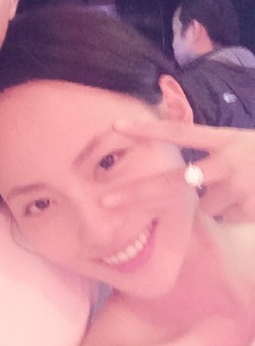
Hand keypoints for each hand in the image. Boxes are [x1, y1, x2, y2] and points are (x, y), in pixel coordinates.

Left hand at [101, 118, 254, 223]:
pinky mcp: (250, 209)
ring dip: (215, 204)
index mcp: (227, 138)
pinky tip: (253, 202)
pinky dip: (236, 214)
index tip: (117, 127)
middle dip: (137, 193)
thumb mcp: (241, 143)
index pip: (182, 131)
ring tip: (242, 190)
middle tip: (105, 200)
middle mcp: (231, 161)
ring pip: (206, 207)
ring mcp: (241, 187)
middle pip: (175, 183)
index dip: (149, 129)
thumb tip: (181, 176)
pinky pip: (227, 218)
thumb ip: (213, 151)